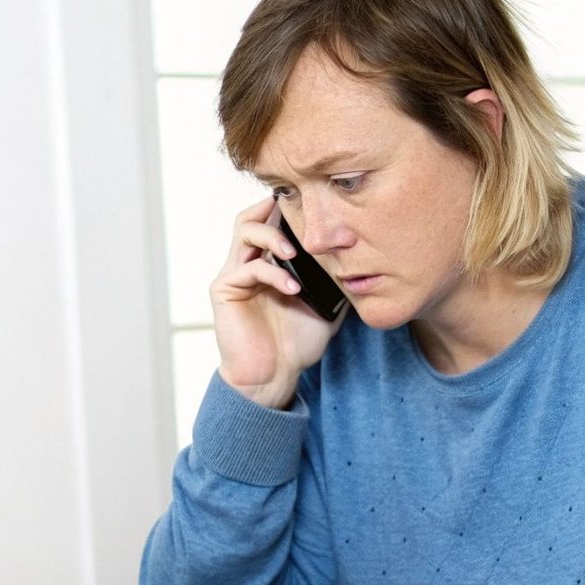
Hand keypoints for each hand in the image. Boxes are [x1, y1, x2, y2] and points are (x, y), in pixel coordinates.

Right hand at [211, 197, 344, 408]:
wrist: (274, 376)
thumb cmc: (296, 344)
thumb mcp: (325, 305)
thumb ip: (334, 280)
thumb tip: (359, 258)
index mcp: (268, 262)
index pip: (271, 221)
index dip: (288, 210)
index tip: (315, 209)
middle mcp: (248, 263)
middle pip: (252, 217)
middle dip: (275, 211)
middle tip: (301, 219)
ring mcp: (235, 274)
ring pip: (244, 231)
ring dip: (272, 235)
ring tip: (294, 251)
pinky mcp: (224, 290)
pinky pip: (248, 268)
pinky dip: (273, 273)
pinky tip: (292, 288)